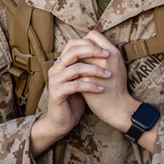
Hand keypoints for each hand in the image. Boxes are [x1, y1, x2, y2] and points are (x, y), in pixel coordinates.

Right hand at [30, 36, 111, 155]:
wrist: (63, 120)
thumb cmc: (76, 98)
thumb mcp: (84, 79)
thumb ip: (89, 65)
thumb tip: (106, 49)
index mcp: (62, 63)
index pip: (73, 44)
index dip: (90, 43)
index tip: (107, 49)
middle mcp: (56, 69)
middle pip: (73, 52)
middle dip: (93, 51)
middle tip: (109, 56)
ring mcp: (54, 80)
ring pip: (76, 68)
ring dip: (95, 70)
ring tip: (108, 74)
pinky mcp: (56, 93)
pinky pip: (75, 85)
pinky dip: (90, 86)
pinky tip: (101, 89)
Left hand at [76, 30, 139, 130]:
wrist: (118, 107)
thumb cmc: (116, 86)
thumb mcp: (116, 65)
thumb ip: (104, 53)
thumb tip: (88, 44)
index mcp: (113, 52)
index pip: (93, 34)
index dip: (86, 41)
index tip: (84, 52)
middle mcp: (106, 58)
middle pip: (83, 44)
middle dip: (77, 52)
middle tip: (77, 60)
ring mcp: (97, 69)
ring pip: (76, 58)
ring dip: (74, 62)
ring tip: (75, 70)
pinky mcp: (88, 81)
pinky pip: (74, 72)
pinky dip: (73, 75)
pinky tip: (74, 79)